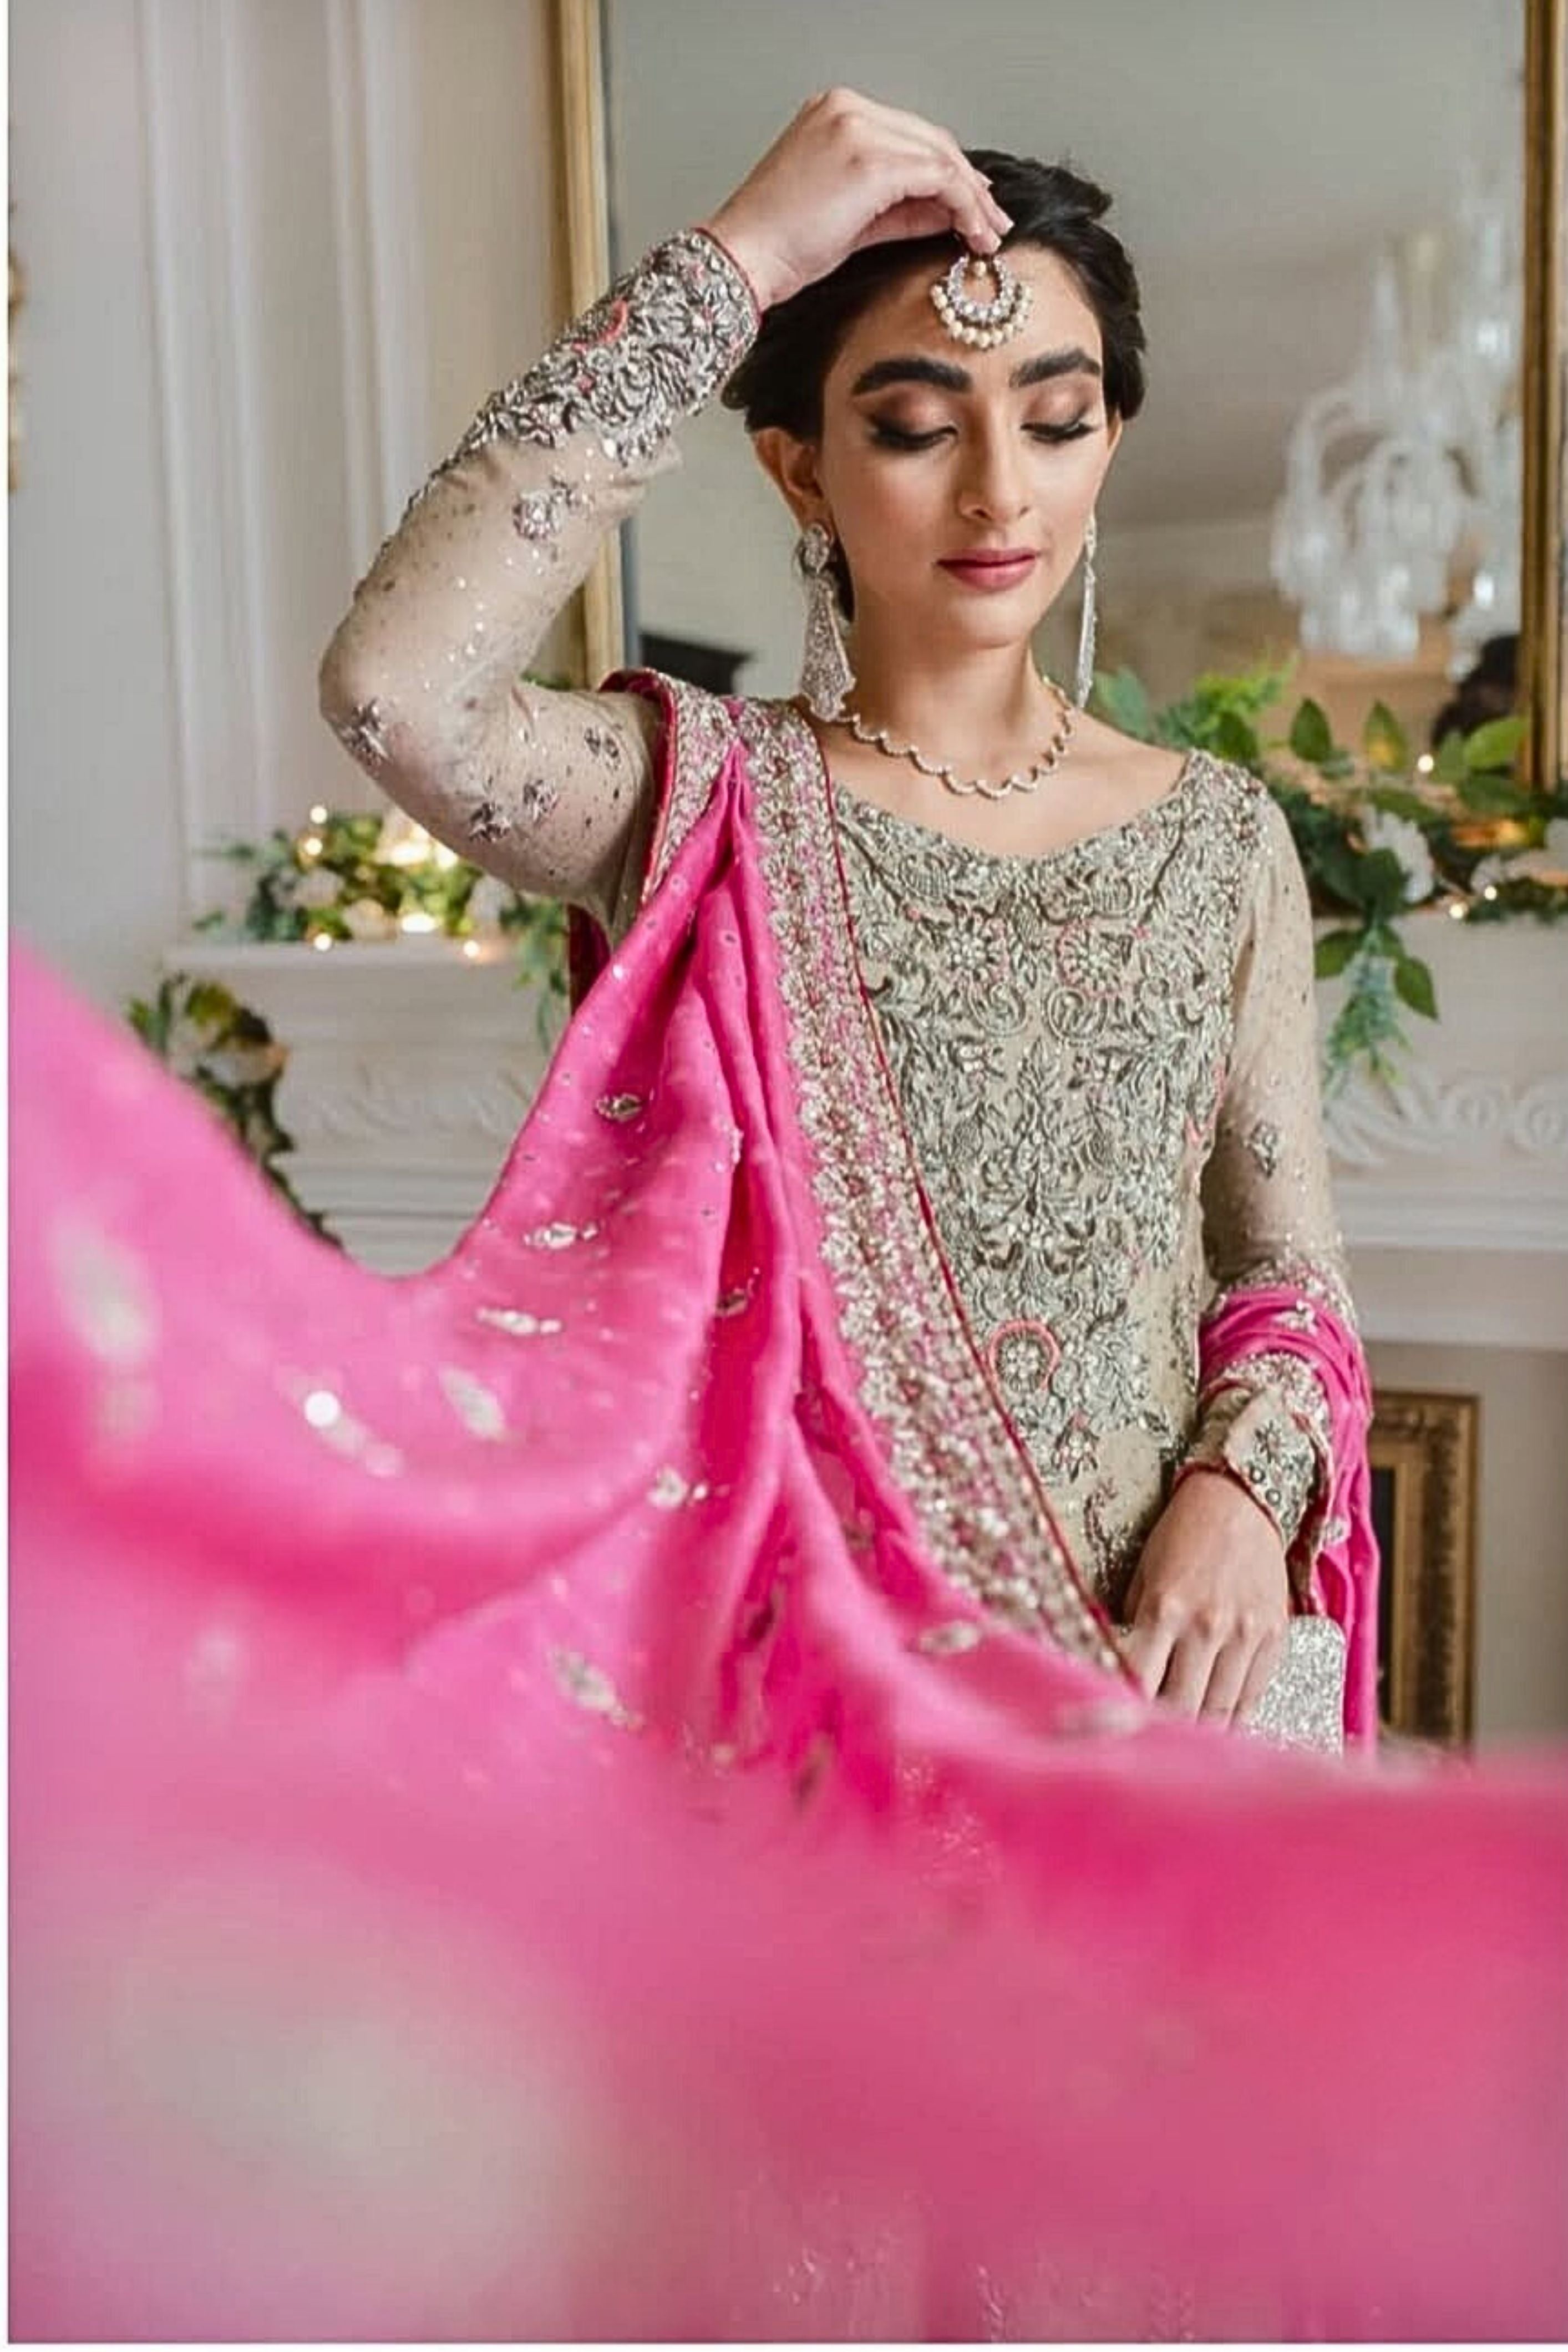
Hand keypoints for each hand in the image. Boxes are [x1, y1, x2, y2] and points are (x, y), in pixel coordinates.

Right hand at [696, 87, 1012, 311]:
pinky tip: (971, 233)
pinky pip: (936, 177)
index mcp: (835, 113)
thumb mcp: (849, 219)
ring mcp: (858, 128)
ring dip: (970, 199)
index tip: (972, 206)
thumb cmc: (780, 242)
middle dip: (968, 185)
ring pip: (939, 156)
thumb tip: (947, 213)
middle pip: (930, 140)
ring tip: (986, 235)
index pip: (910, 137)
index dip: (949, 172)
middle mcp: (848, 109)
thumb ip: (900, 207)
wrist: (744, 255)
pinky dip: (961, 206)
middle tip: (991, 223)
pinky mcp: (871, 160)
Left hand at [1117, 1468, 1289, 1725]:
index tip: (1110, 1730)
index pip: (1139, 1679)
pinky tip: (1218, 1727)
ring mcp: (1246, 1634)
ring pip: (1220, 1709)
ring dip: (1200, 1733)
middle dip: (1162, 1733)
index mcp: (1166, 1608)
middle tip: (1148, 1748)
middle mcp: (1207, 1625)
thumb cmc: (1182, 1534)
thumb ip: (1137, 1626)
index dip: (1123, 1711)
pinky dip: (1234, 1716)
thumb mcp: (1145, 1573)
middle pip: (1182, 1706)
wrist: (1242, 1500)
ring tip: (1182, 1748)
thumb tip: (1121, 1674)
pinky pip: (1252, 1694)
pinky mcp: (1274, 1636)